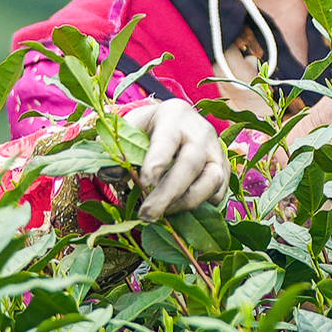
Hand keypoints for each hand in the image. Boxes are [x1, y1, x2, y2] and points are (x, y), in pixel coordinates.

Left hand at [121, 99, 229, 217]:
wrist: (179, 122)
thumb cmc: (150, 128)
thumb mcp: (131, 129)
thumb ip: (118, 149)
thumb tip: (107, 173)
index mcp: (173, 116)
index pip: (167, 140)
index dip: (156, 163)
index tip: (144, 183)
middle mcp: (200, 131)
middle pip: (190, 164)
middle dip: (168, 193)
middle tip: (147, 215)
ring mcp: (216, 150)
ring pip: (212, 180)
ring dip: (186, 202)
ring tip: (163, 214)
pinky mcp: (224, 168)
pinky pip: (220, 192)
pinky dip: (202, 204)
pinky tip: (181, 208)